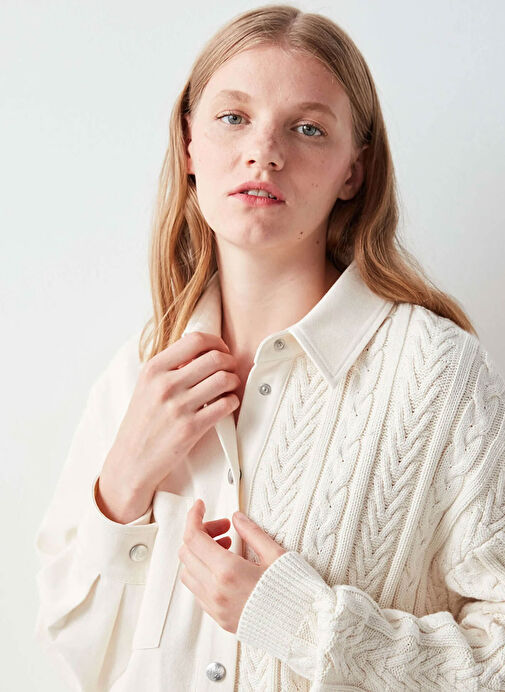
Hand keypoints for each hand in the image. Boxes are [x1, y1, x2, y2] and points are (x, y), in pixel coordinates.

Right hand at [97, 331, 240, 522]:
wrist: (131, 461)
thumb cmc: (142, 422)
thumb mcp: (146, 386)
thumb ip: (170, 366)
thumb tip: (202, 349)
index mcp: (153, 369)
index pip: (195, 340)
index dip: (216, 342)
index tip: (221, 350)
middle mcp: (165, 385)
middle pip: (215, 358)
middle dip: (230, 362)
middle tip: (231, 370)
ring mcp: (178, 407)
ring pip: (224, 379)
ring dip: (234, 381)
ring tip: (229, 387)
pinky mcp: (191, 428)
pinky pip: (226, 405)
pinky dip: (232, 401)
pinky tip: (227, 404)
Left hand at [177, 499, 286, 632]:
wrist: (302, 629)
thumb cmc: (294, 594)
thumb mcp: (276, 554)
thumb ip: (252, 532)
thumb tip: (237, 518)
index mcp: (228, 571)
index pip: (194, 537)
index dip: (193, 517)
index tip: (200, 506)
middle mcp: (216, 591)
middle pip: (187, 553)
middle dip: (200, 533)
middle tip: (223, 528)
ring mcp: (215, 607)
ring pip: (188, 572)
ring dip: (200, 554)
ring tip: (226, 548)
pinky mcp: (219, 618)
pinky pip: (198, 590)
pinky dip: (203, 572)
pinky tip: (225, 568)